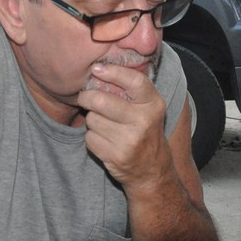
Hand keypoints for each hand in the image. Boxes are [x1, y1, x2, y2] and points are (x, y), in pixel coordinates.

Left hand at [77, 63, 170, 187]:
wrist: (153, 170)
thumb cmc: (146, 131)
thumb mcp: (149, 108)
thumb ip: (131, 89)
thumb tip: (98, 69)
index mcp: (153, 104)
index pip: (134, 81)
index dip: (112, 72)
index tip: (97, 69)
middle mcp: (144, 121)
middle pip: (101, 101)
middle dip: (87, 97)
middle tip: (86, 97)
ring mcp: (130, 140)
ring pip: (92, 120)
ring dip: (92, 120)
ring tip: (104, 124)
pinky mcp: (116, 156)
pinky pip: (90, 138)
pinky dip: (92, 138)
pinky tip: (104, 140)